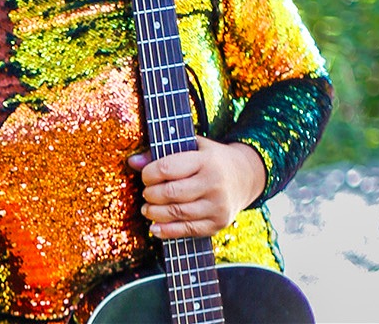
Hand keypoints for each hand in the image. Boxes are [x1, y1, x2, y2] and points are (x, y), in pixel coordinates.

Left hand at [129, 137, 267, 238]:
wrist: (245, 176)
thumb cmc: (209, 159)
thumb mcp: (190, 146)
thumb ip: (160, 153)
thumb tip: (132, 162)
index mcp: (205, 161)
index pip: (167, 168)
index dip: (149, 174)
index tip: (145, 176)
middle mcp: (214, 184)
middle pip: (171, 193)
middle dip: (151, 194)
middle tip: (145, 193)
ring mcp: (218, 206)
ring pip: (178, 213)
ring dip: (155, 213)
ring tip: (147, 209)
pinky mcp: (218, 223)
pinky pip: (189, 230)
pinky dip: (168, 231)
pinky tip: (155, 228)